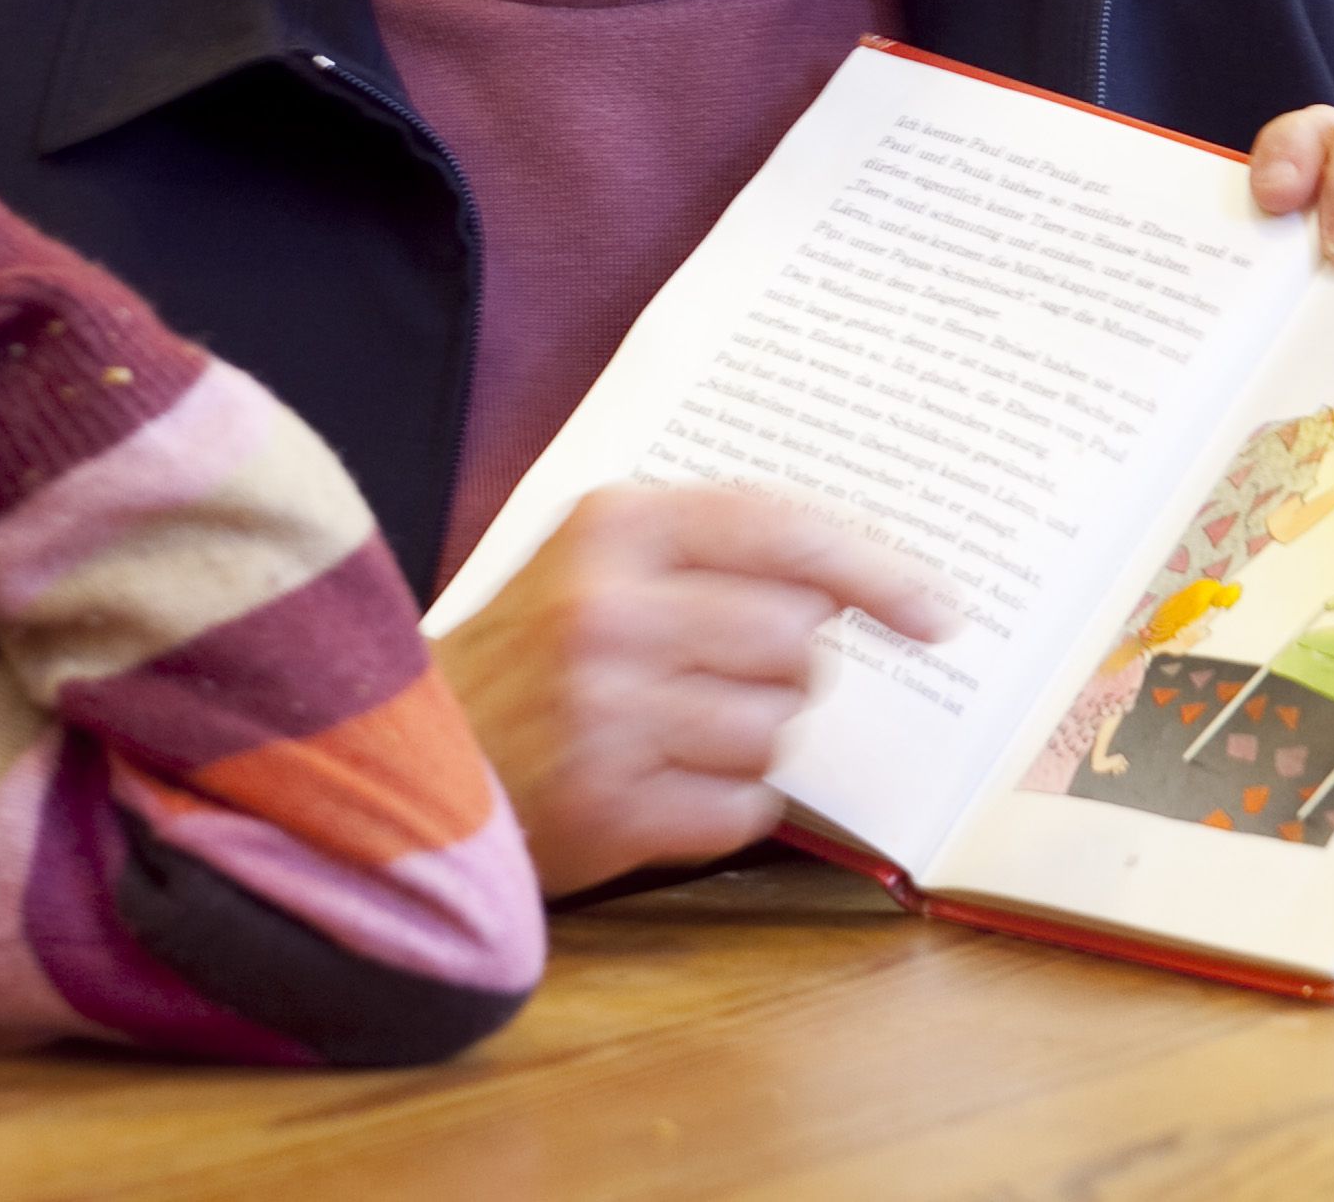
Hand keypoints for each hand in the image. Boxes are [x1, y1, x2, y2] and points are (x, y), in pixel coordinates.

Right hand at [431, 484, 960, 899]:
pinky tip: (662, 786)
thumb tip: (869, 581)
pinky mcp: (608, 807)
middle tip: (717, 676)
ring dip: (750, 738)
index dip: (879, 571)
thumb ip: (713, 549)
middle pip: (799, 639)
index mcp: (609, 526)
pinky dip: (725, 805)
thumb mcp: (593, 560)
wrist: (392, 751)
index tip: (941, 612)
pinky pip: (746, 807)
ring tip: (672, 731)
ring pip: (778, 728)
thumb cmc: (525, 655)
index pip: (786, 530)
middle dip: (786, 668)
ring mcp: (605, 713)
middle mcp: (606, 610)